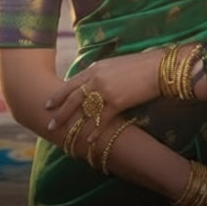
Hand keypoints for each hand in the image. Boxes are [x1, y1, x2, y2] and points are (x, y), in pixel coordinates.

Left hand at [44, 49, 163, 144]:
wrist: (158, 67)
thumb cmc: (139, 65)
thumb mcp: (114, 65)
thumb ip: (100, 74)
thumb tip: (92, 83)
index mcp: (95, 68)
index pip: (72, 83)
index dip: (59, 95)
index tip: (48, 104)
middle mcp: (96, 78)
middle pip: (72, 98)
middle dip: (59, 112)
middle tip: (48, 123)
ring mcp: (106, 90)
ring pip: (83, 110)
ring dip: (71, 123)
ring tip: (62, 133)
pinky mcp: (118, 102)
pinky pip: (102, 120)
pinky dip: (95, 131)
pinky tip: (88, 140)